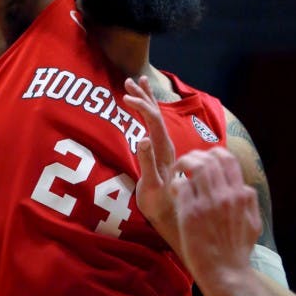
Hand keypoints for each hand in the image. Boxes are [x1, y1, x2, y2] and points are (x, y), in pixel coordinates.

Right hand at [123, 76, 180, 252]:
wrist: (170, 214)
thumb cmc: (159, 203)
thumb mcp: (151, 186)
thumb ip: (147, 162)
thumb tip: (141, 138)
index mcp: (164, 148)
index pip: (154, 119)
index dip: (141, 105)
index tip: (124, 98)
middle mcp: (166, 143)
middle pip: (156, 112)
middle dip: (142, 96)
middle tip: (127, 81)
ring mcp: (164, 145)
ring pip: (156, 115)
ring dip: (146, 98)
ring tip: (136, 81)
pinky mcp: (160, 149)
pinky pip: (154, 123)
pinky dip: (147, 109)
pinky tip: (143, 104)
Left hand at [171, 147, 261, 284]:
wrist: (225, 274)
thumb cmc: (237, 252)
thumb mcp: (253, 224)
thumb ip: (250, 201)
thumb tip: (243, 187)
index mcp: (241, 195)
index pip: (228, 159)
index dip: (214, 153)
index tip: (205, 159)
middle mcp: (225, 195)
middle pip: (209, 158)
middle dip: (195, 156)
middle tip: (186, 163)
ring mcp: (207, 203)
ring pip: (194, 166)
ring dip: (182, 164)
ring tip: (177, 171)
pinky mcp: (190, 213)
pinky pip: (180, 186)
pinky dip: (175, 184)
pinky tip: (174, 191)